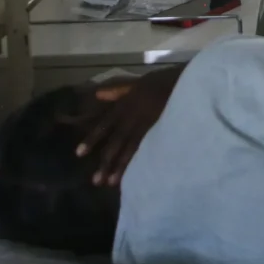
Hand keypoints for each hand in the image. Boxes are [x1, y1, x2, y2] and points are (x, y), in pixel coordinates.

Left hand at [76, 67, 181, 185]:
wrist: (185, 80)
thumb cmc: (162, 81)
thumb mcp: (138, 83)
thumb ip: (118, 90)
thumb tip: (98, 94)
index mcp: (126, 104)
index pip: (105, 124)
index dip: (92, 139)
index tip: (79, 154)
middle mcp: (133, 116)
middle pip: (116, 141)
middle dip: (106, 161)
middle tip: (95, 180)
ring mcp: (147, 123)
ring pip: (130, 147)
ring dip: (120, 165)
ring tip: (110, 182)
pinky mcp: (160, 129)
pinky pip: (147, 146)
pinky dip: (139, 160)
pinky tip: (135, 173)